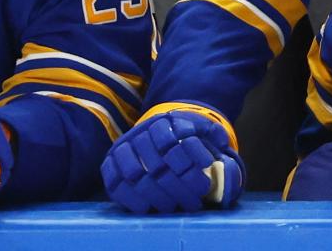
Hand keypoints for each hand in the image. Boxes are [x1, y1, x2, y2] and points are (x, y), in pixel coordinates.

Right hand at [101, 107, 242, 213]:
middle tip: (196, 200)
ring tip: (174, 207)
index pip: (172, 140)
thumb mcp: (197, 128)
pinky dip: (131, 198)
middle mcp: (139, 133)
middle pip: (157, 162)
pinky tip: (147, 208)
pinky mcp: (110, 166)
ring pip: (136, 174)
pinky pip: (115, 183)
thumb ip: (211, 132)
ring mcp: (122, 149)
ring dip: (157, 194)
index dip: (190, 154)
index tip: (207, 167)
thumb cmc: (180, 137)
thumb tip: (221, 141)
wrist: (153, 135)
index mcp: (161, 122)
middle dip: (179, 185)